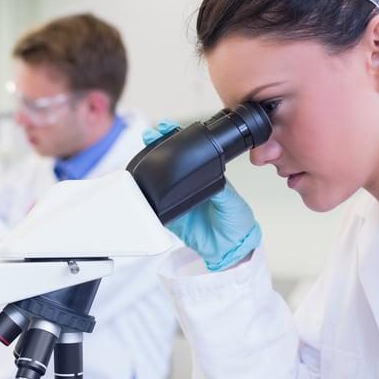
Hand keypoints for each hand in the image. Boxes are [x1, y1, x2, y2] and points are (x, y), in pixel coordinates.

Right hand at [141, 122, 261, 270]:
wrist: (230, 249)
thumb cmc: (237, 223)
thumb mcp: (232, 201)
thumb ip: (221, 190)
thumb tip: (211, 176)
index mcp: (206, 177)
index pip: (191, 154)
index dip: (179, 141)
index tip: (170, 129)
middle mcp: (190, 186)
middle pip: (170, 163)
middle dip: (158, 148)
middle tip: (151, 136)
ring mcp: (178, 200)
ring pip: (160, 182)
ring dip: (150, 168)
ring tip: (143, 154)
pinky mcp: (171, 217)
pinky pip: (155, 207)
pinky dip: (147, 197)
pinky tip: (141, 185)